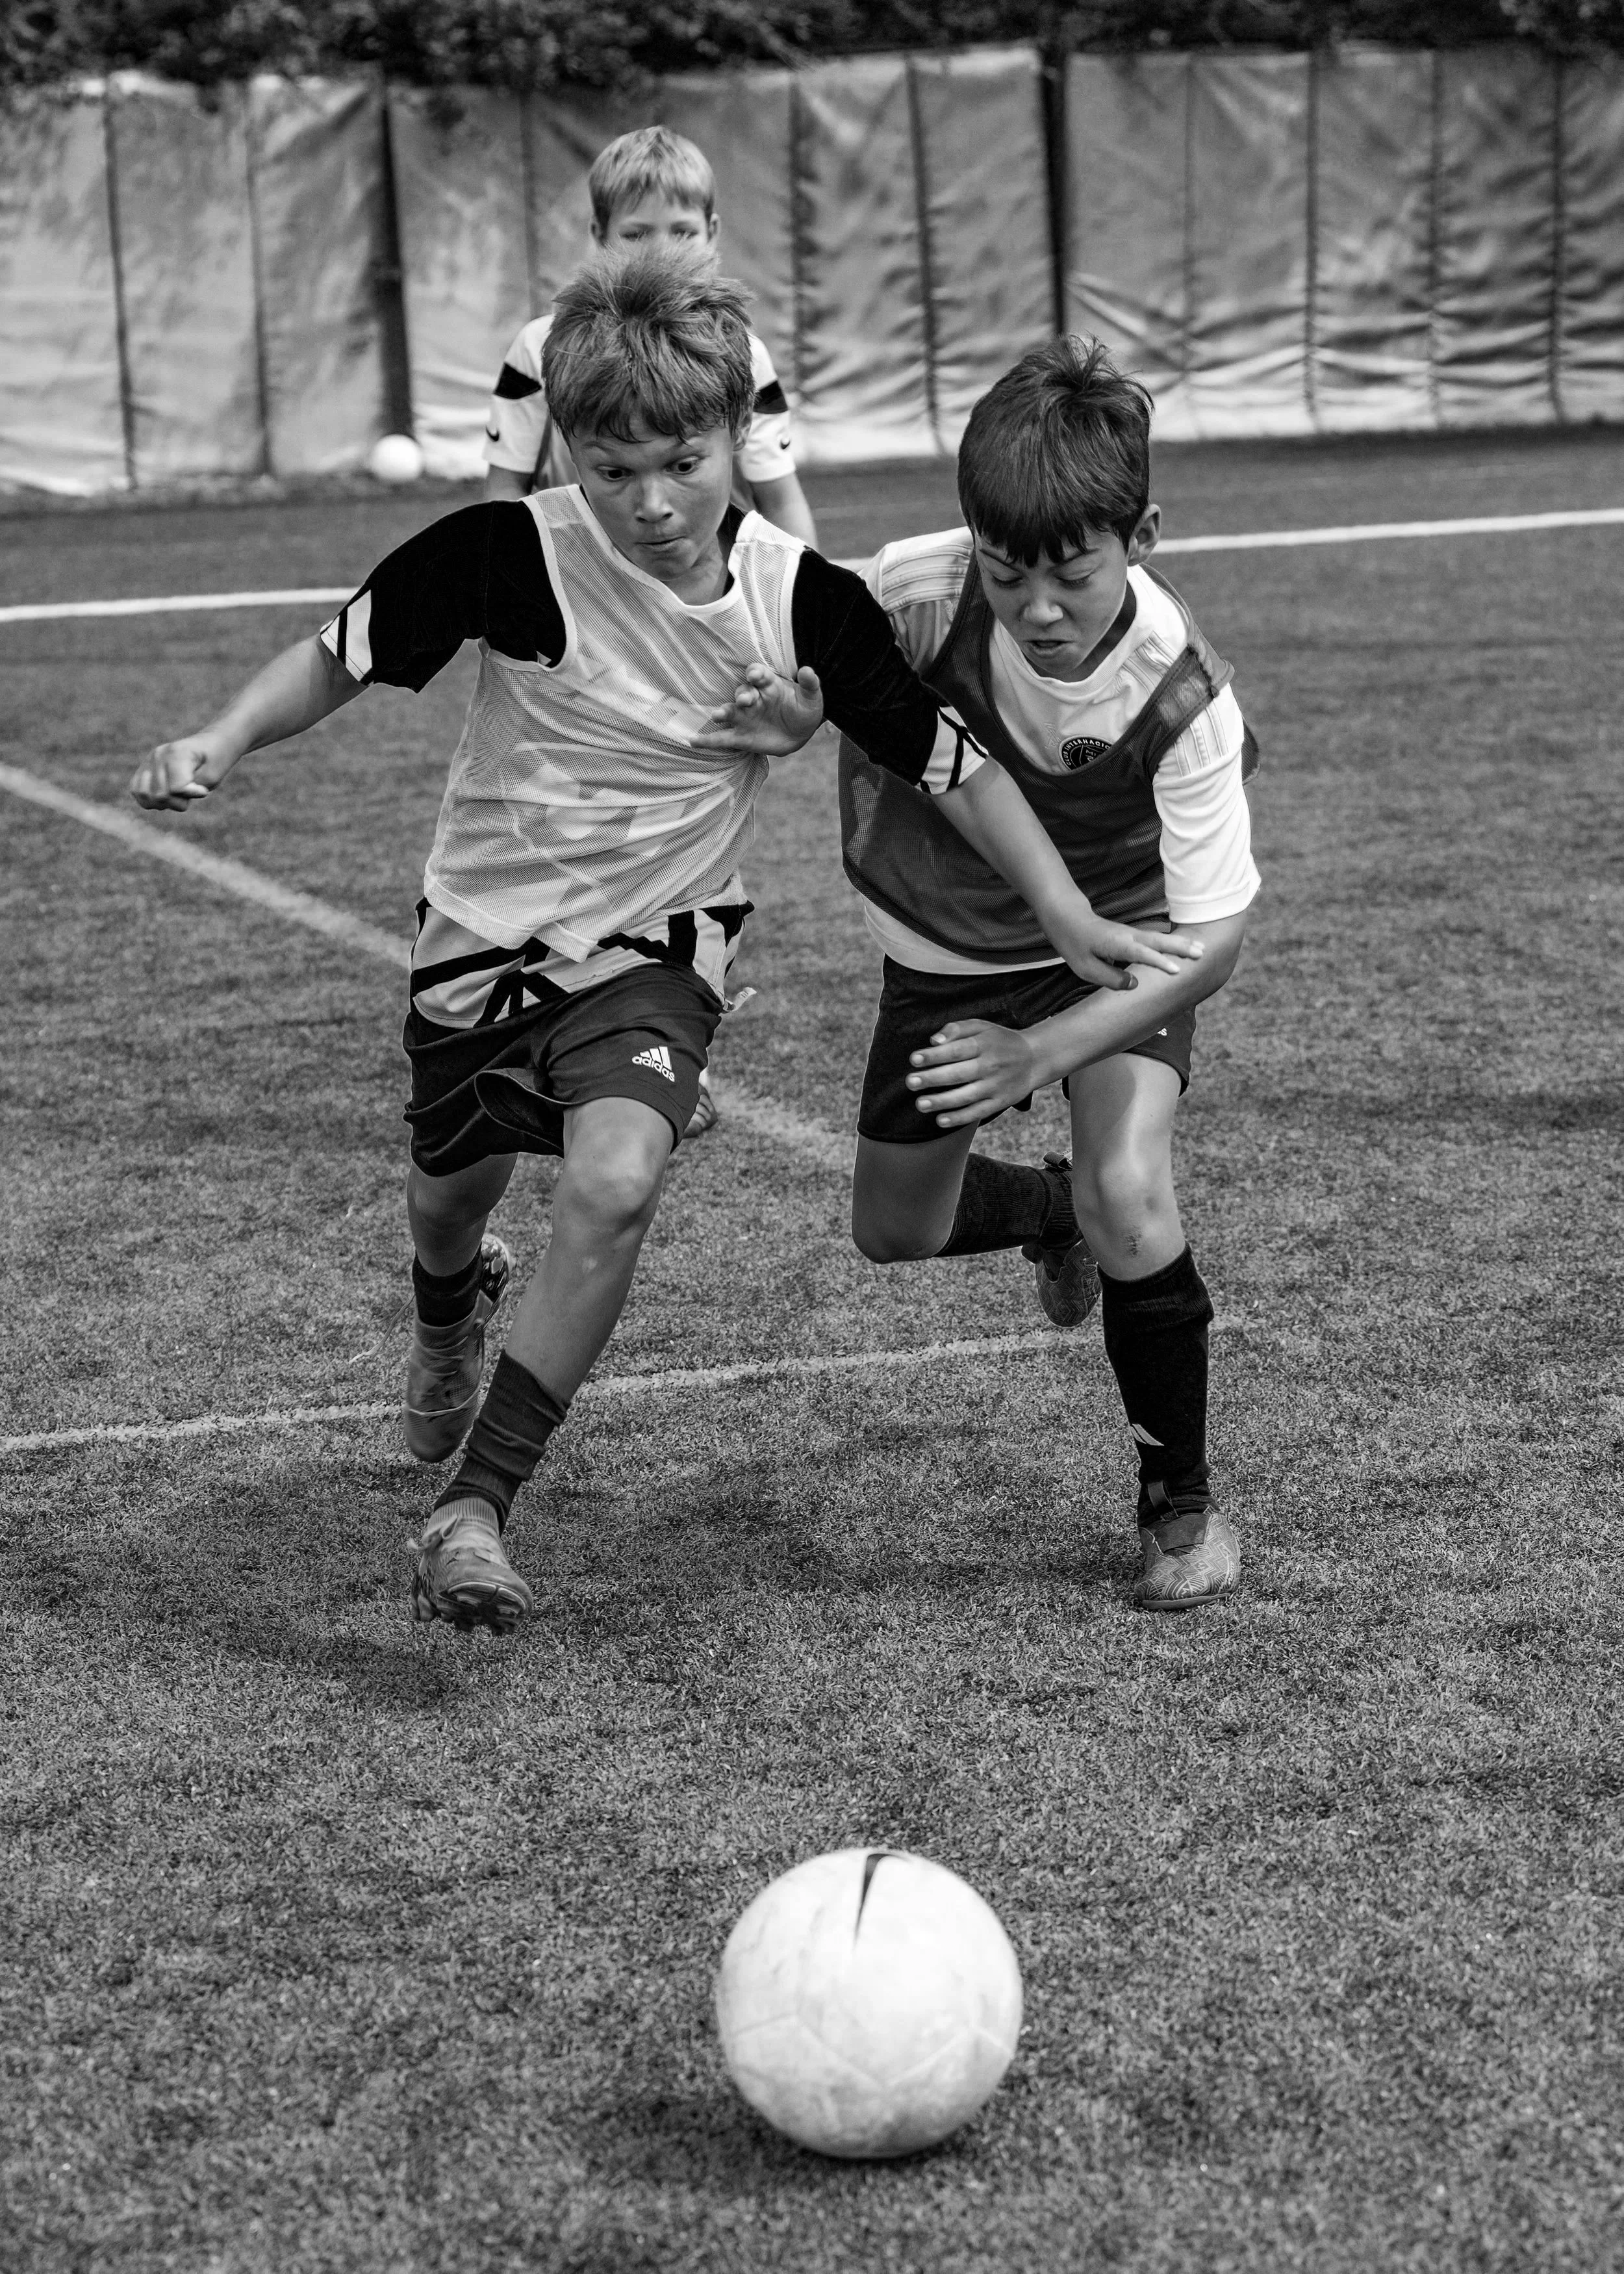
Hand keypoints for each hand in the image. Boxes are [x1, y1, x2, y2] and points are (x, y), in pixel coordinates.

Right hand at [129, 737, 224, 812]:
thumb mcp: (213, 776)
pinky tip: (166, 797)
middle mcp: (158, 755)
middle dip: (178, 802)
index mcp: (177, 753)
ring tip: (177, 795)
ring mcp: (149, 760)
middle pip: (159, 795)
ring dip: (163, 803)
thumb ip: (193, 789)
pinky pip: (136, 790)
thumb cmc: (215, 760)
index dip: (190, 795)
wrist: (211, 744)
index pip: (175, 788)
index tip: (202, 790)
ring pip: (144, 795)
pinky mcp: (144, 767)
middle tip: (191, 793)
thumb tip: (171, 794)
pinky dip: (150, 800)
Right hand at [696, 663, 824, 755]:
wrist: (800, 733)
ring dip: (722, 713)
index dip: (755, 673)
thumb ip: (810, 684)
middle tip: (744, 700)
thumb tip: (808, 670)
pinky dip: (707, 740)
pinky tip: (693, 741)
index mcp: (769, 685)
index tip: (755, 676)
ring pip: (729, 712)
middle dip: (742, 695)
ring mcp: (745, 717)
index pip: (758, 674)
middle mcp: (753, 699)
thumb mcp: (812, 698)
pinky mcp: (741, 736)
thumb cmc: (804, 710)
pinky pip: (721, 738)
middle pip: (742, 692)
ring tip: (716, 716)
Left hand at [905, 1019, 1038, 1129]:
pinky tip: (940, 1120)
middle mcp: (991, 1065)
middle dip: (933, 1078)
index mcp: (984, 1044)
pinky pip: (978, 1112)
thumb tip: (934, 1040)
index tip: (914, 1059)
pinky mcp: (1000, 1102)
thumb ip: (957, 1029)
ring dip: (942, 1101)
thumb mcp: (982, 1026)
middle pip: (959, 1074)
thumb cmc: (999, 1040)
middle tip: (911, 1082)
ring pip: (966, 1096)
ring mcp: (996, 1086)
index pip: (956, 1050)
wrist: (1034, 1058)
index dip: (934, 1055)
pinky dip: (959, 1118)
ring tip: (920, 1104)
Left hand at [1045, 906, 1204, 991]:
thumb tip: (1135, 984)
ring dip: (1181, 944)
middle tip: (1202, 954)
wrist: (1070, 919)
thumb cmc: (1076, 944)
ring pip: (1160, 939)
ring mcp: (1132, 934)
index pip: (1140, 953)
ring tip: (1202, 949)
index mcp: (1116, 944)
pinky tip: (1186, 947)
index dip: (1158, 962)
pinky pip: (1156, 940)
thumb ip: (1110, 978)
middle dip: (1180, 948)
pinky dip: (1172, 943)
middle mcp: (1128, 936)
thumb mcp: (1086, 969)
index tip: (1176, 970)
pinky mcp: (1134, 936)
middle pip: (1157, 941)